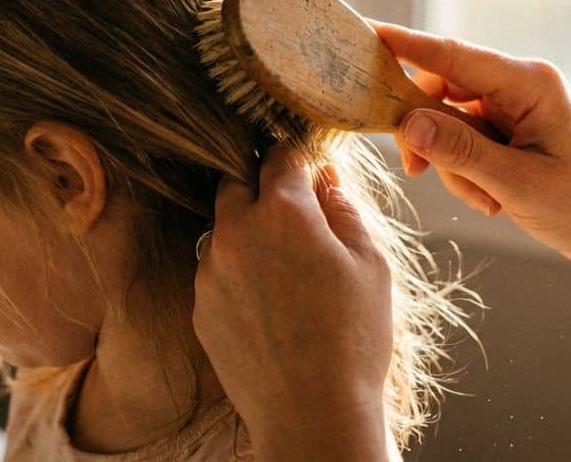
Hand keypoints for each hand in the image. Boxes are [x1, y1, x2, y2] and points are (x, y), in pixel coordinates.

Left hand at [193, 145, 391, 461]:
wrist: (312, 414)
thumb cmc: (353, 339)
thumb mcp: (370, 263)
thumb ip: (344, 210)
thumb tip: (326, 182)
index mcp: (281, 212)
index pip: (280, 155)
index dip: (299, 157)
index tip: (310, 168)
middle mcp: (235, 232)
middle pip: (236, 182)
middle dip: (262, 187)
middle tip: (294, 212)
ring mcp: (210, 271)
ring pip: (221, 228)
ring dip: (246, 231)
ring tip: (282, 264)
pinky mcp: (200, 307)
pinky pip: (214, 271)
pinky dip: (235, 272)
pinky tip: (266, 301)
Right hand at [372, 20, 570, 269]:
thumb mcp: (518, 185)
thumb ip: (461, 152)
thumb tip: (408, 123)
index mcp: (529, 83)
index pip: (453, 56)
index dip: (405, 45)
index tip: (364, 32)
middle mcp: (520, 85)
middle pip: (441, 91)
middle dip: (429, 135)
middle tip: (416, 172)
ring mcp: (515, 106)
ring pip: (448, 121)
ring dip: (453, 164)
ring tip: (487, 200)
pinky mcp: (511, 128)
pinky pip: (464, 139)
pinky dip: (466, 171)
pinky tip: (493, 199)